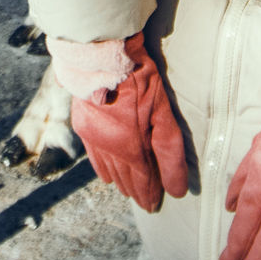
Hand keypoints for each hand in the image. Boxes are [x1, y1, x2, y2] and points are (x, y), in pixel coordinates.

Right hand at [66, 36, 190, 212]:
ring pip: (109, 169)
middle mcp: (108, 149)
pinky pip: (93, 156)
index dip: (150, 194)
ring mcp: (93, 137)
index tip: (155, 205)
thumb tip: (178, 189)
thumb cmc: (138, 78)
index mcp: (129, 149)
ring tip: (129, 193)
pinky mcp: (82, 124)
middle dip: (137, 191)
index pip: (143, 181)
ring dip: (121, 183)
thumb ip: (170, 153)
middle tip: (146, 203)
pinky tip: (107, 176)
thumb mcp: (162, 112)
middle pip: (126, 178)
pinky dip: (102, 169)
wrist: (100, 54)